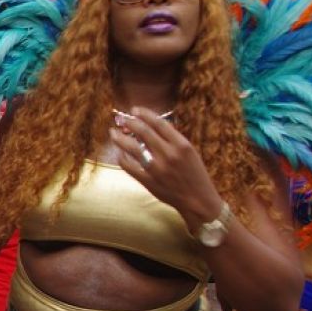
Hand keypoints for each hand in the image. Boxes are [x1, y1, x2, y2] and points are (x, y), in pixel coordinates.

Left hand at [110, 108, 222, 226]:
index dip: (144, 114)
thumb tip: (151, 125)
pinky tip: (119, 153)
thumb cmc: (194, 174)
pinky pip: (128, 165)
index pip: (159, 123)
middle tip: (121, 118)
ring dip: (119, 137)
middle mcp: (169, 154)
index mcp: (182, 145)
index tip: (135, 110)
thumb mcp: (190, 152)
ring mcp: (157, 168)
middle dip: (129, 122)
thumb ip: (173, 139)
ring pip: (132, 147)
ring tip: (113, 132)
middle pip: (143, 131)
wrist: (198, 200)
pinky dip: (122, 157)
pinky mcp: (148, 181)